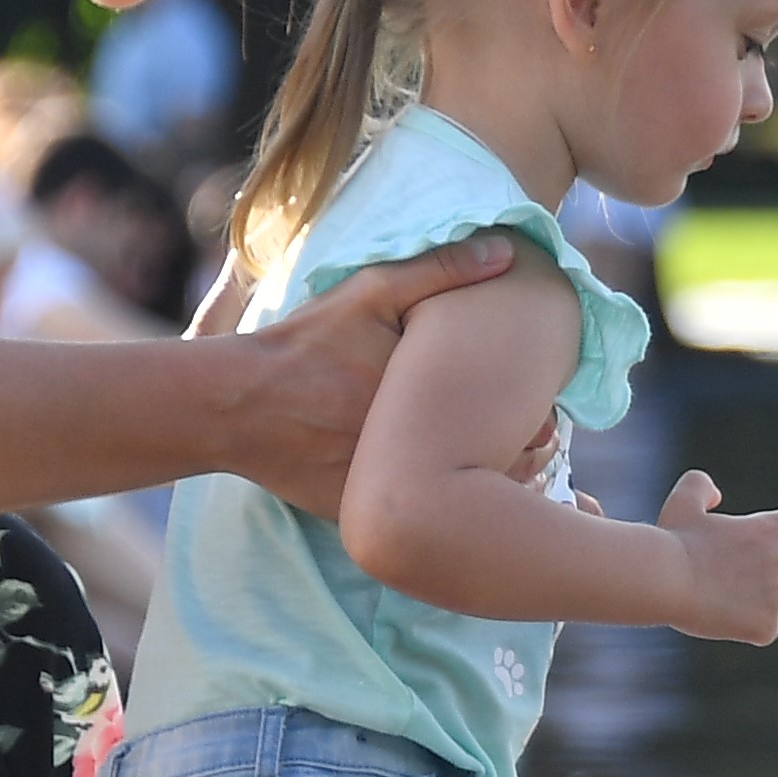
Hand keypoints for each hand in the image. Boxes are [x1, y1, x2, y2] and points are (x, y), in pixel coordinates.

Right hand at [234, 237, 514, 517]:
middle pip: (497, 468)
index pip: (521, 423)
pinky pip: (419, 525)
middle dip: (522, 459)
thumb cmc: (305, 346)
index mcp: (434, 400)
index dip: (539, 418)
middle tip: (530, 443)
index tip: (542, 411)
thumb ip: (439, 269)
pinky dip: (435, 514)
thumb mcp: (369, 294)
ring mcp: (390, 489)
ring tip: (498, 469)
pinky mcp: (364, 516)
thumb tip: (508, 251)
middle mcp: (417, 451)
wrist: (235, 405)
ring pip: (462, 503)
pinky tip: (446, 498)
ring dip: (483, 490)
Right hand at [657, 473, 777, 643]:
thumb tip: (716, 496)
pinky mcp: (764, 626)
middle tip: (744, 579)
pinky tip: (723, 622)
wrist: (666, 579)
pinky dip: (749, 631)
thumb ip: (701, 487)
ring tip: (730, 602)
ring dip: (767, 604)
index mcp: (766, 530)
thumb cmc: (673, 542)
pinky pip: (767, 632)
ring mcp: (774, 596)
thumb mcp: (683, 502)